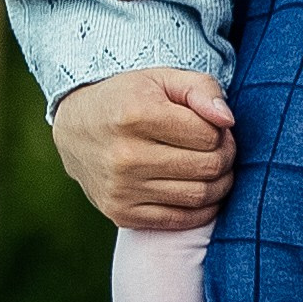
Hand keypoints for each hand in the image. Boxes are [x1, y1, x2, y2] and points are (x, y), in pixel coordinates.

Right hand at [48, 67, 236, 229]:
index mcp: (135, 116)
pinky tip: (202, 192)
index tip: (215, 128)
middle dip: (225, 157)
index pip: (208, 135)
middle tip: (222, 149)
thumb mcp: (162, 80)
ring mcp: (121, 189)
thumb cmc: (127, 99)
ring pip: (198, 196)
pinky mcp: (120, 213)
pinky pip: (179, 221)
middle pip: (207, 167)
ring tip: (214, 169)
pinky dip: (203, 210)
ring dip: (220, 184)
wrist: (75, 128)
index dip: (221, 132)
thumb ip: (201, 89)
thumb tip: (227, 121)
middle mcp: (125, 156)